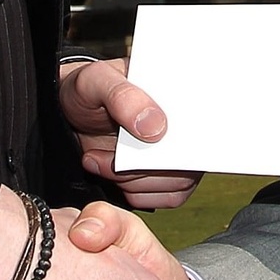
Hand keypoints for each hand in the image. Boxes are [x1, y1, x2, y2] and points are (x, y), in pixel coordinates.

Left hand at [59, 57, 202, 209]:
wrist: (70, 112)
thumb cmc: (87, 90)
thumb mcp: (95, 82)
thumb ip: (123, 98)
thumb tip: (157, 128)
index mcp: (182, 92)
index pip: (209, 118)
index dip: (192, 139)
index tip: (154, 143)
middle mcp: (187, 124)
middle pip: (193, 159)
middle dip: (147, 167)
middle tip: (113, 158)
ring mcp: (177, 151)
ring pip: (179, 183)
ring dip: (135, 181)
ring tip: (100, 160)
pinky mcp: (165, 174)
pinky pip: (167, 197)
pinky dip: (136, 193)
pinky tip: (110, 172)